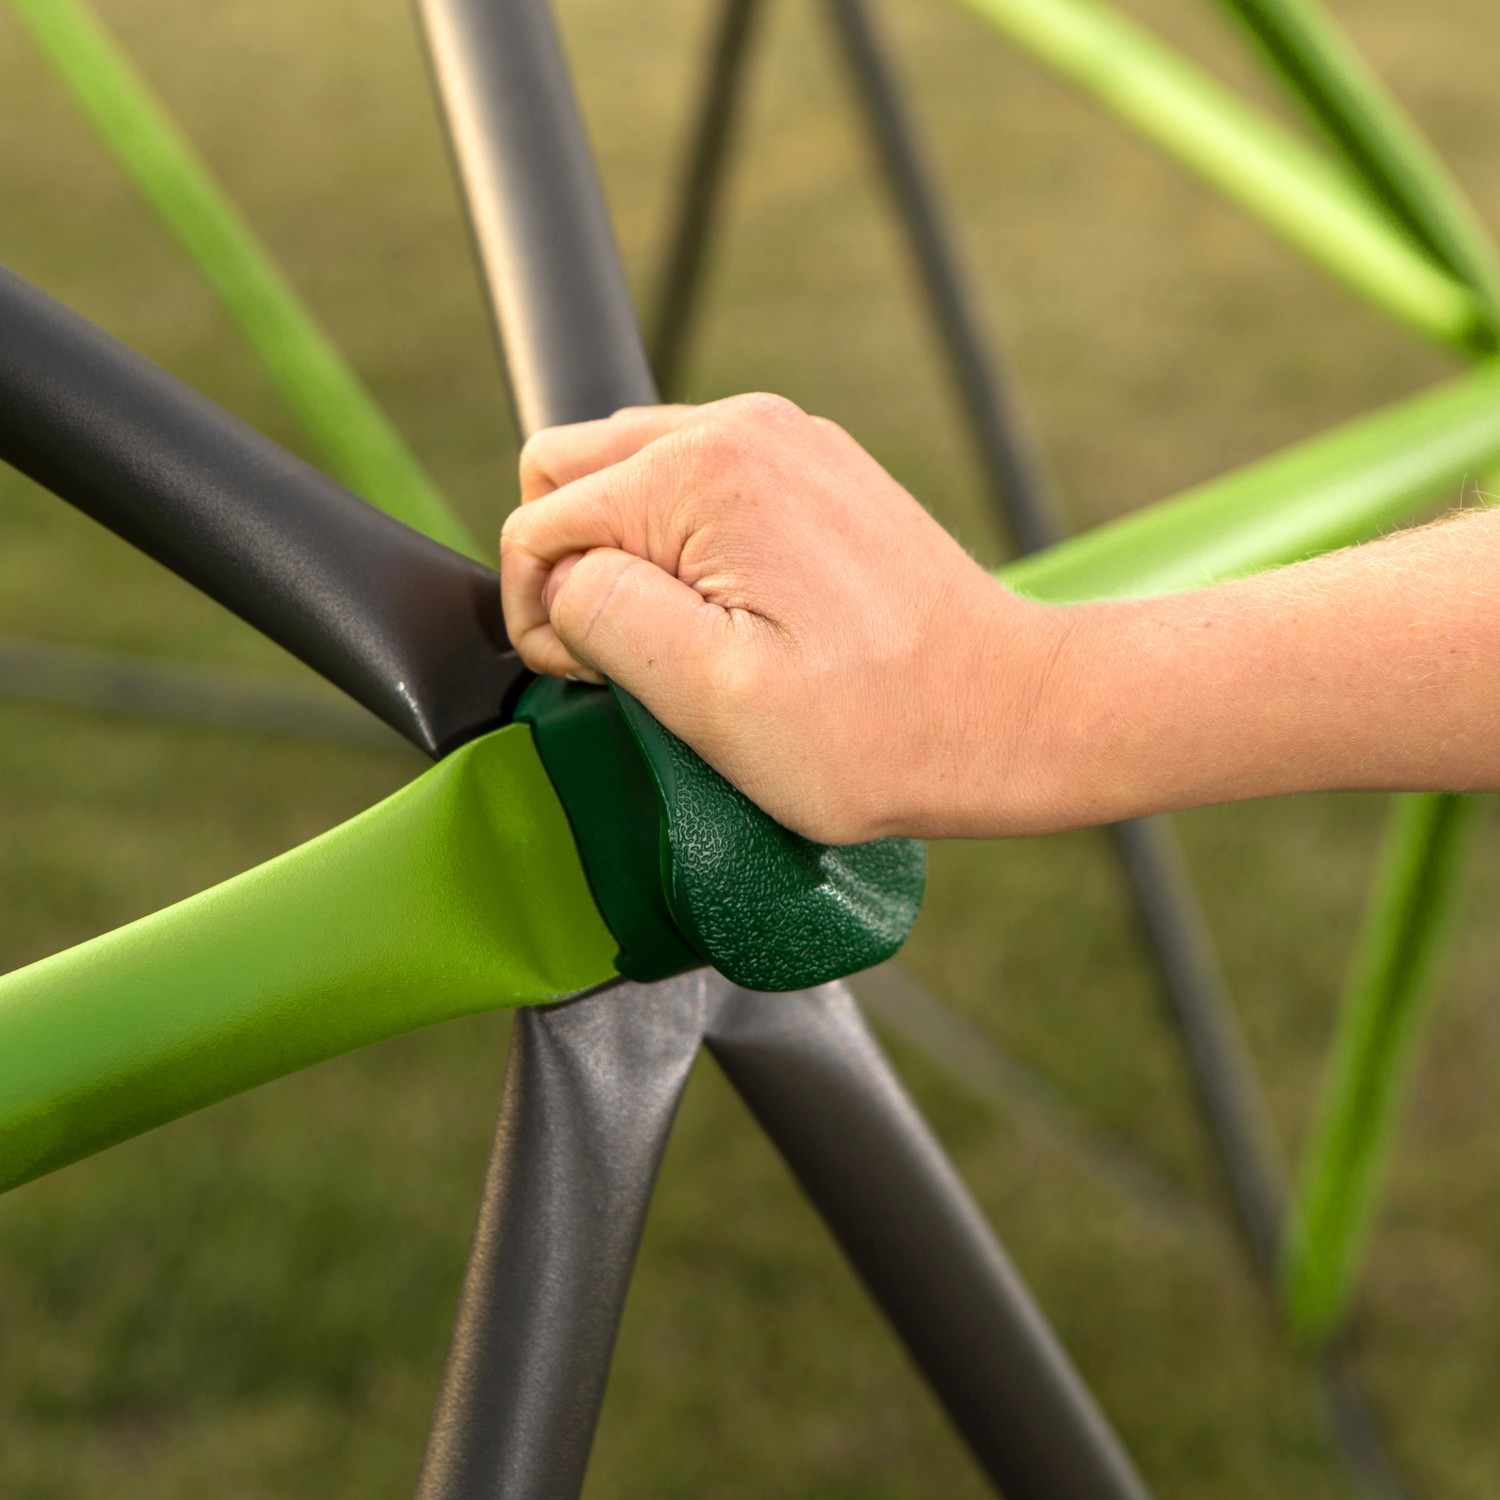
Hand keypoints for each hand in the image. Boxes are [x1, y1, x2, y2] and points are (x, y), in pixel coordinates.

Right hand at [500, 393, 1069, 842]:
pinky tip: (735, 615)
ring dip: (630, 555)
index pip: (540, 518)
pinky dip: (686, 545)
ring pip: (631, 475)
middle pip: (572, 471)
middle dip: (575, 567)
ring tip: (688, 640)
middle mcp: (742, 427)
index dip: (546, 613)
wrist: (1012, 714)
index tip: (602, 680)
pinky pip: (700, 487)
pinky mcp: (815, 472)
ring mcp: (786, 442)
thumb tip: (564, 576)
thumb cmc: (876, 728)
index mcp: (704, 472)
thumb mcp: (712, 698)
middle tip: (633, 657)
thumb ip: (606, 616)